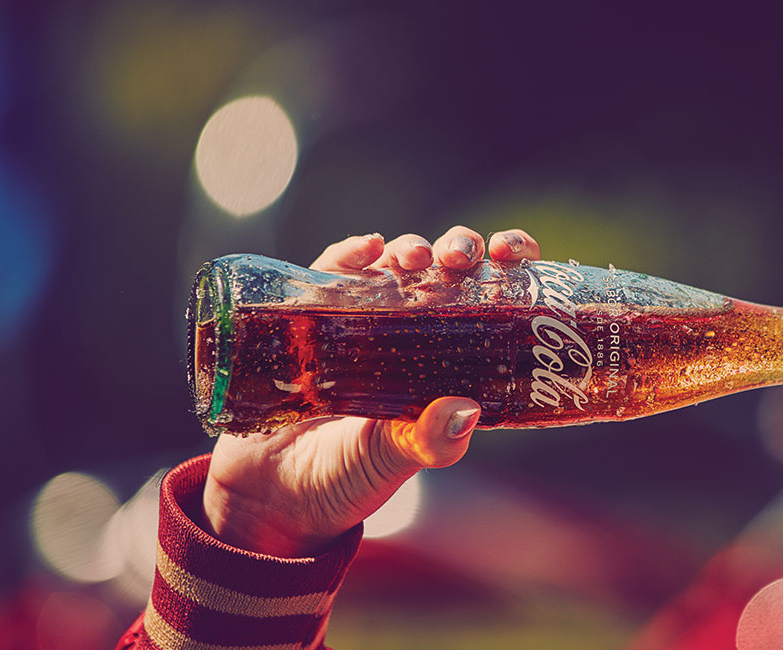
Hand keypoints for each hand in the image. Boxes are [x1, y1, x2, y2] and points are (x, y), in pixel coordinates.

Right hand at [201, 227, 542, 556]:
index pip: (491, 296)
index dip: (508, 265)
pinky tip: (366, 248)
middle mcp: (413, 330)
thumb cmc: (347, 477)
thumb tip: (466, 410)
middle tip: (460, 258)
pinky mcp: (313, 318)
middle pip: (447, 268)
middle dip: (461, 248)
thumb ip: (428, 440)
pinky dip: (351, 254)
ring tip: (415, 258)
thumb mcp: (395, 460)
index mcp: (450, 359)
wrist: (272, 494)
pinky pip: (333, 274)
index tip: (511, 257)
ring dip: (410, 249)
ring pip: (396, 264)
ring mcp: (362, 319)